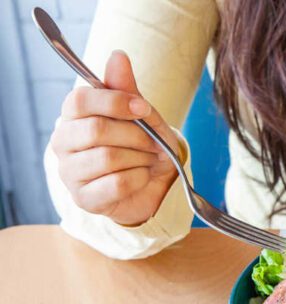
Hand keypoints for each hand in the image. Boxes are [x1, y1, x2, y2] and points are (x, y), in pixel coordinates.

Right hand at [50, 50, 178, 225]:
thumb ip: (127, 89)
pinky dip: (139, 179)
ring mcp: (70, 173)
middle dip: (136, 135)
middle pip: (96, 130)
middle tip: (153, 142)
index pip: (79, 100)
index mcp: (73, 116)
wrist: (155, 186)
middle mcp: (63, 143)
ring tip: (148, 160)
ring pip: (107, 158)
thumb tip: (117, 56)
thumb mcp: (142, 115)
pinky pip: (116, 184)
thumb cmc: (143, 146)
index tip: (143, 108)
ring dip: (140, 158)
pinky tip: (141, 177)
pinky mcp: (84, 199)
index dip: (115, 102)